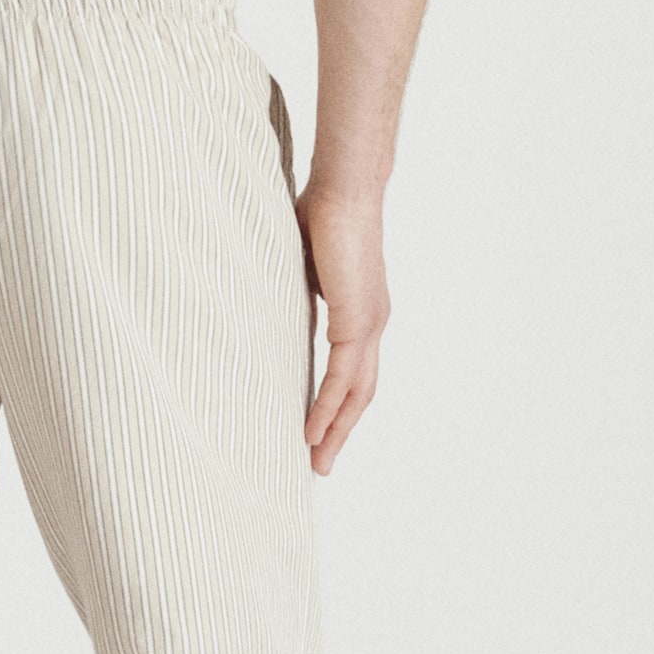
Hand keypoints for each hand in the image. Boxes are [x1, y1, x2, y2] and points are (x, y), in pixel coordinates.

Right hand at [296, 183, 389, 476]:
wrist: (344, 190)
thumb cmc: (321, 215)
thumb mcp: (305, 269)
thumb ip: (303, 296)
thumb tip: (280, 310)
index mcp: (362, 312)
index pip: (354, 372)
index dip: (338, 405)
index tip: (319, 432)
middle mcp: (373, 323)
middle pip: (361, 393)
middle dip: (340, 431)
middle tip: (321, 464)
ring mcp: (369, 323)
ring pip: (356, 392)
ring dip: (335, 429)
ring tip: (316, 459)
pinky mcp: (357, 319)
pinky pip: (344, 375)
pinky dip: (329, 406)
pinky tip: (312, 430)